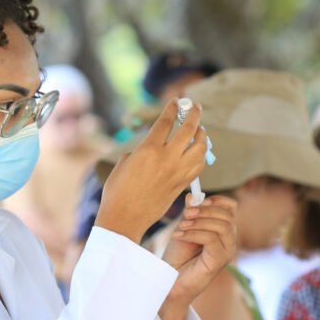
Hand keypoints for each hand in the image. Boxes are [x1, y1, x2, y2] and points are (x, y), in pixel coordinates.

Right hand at [96, 99, 206, 242]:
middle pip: (188, 130)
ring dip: (202, 136)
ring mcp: (177, 173)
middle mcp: (166, 159)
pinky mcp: (181, 185)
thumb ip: (140, 151)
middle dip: (194, 115)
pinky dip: (200, 156)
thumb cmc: (117, 191)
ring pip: (200, 149)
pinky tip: (198, 152)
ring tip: (200, 130)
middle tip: (196, 107)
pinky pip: (198, 166)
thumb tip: (151, 149)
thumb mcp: (123, 163)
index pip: (166, 121)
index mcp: (148, 149)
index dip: (173, 108)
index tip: (177, 100)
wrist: (125, 218)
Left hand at [161, 194, 237, 305]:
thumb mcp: (183, 228)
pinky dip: (194, 234)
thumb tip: (192, 195)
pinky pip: (212, 240)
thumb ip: (190, 213)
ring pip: (222, 227)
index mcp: (222, 230)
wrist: (170, 280)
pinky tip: (179, 236)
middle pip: (227, 216)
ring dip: (199, 223)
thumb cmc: (178, 257)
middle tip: (186, 214)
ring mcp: (227, 252)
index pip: (231, 208)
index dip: (217, 200)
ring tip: (181, 227)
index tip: (198, 201)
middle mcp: (229, 241)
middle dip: (205, 211)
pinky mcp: (220, 261)